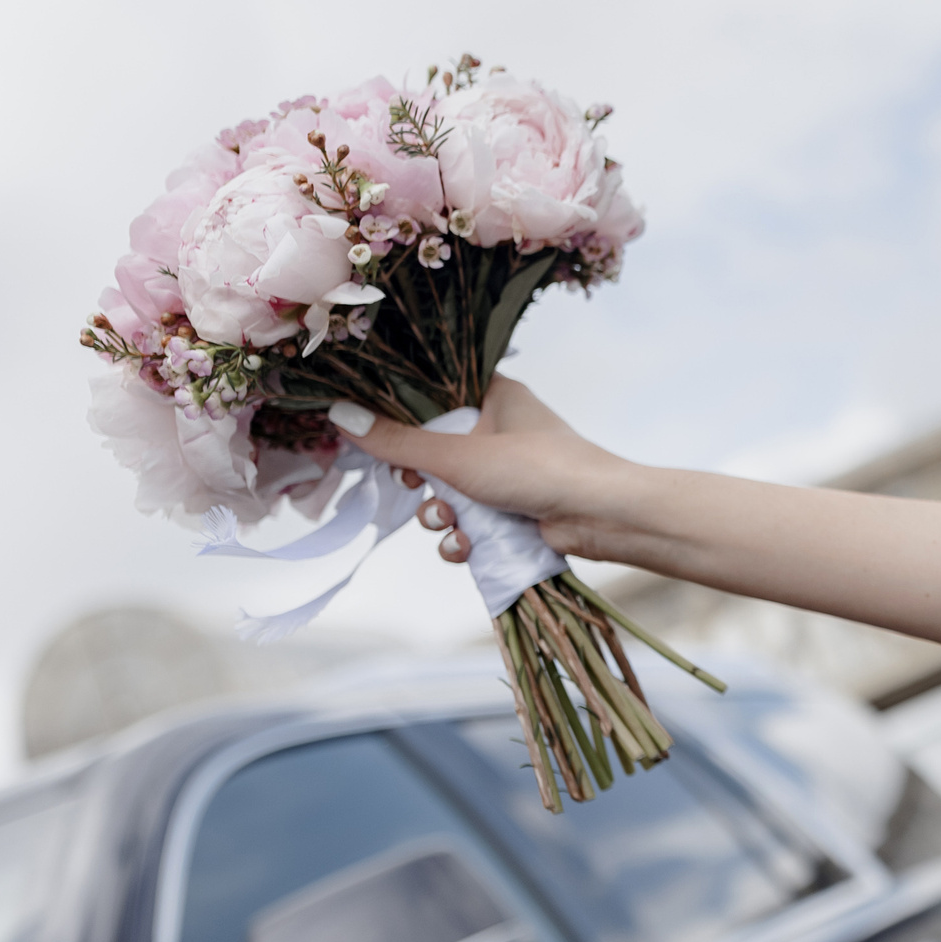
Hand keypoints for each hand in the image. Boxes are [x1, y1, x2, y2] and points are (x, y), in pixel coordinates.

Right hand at [333, 377, 636, 564]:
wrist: (602, 517)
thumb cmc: (539, 468)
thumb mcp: (458, 454)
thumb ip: (396, 442)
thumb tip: (338, 416)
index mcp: (493, 394)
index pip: (430, 394)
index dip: (399, 418)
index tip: (377, 438)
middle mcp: (499, 428)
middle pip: (431, 450)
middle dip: (419, 480)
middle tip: (416, 486)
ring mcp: (507, 472)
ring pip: (447, 492)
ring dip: (438, 513)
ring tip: (450, 521)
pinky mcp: (512, 510)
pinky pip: (469, 522)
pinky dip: (461, 537)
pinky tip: (465, 547)